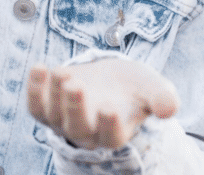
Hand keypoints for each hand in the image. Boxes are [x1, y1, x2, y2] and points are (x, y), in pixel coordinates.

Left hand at [27, 59, 178, 149]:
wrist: (108, 78)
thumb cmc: (133, 86)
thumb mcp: (151, 88)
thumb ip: (162, 97)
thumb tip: (169, 108)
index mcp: (115, 133)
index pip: (111, 137)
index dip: (109, 125)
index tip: (110, 107)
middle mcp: (87, 133)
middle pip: (78, 128)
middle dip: (75, 107)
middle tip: (76, 85)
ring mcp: (62, 122)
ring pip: (54, 116)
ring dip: (54, 94)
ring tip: (62, 72)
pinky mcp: (44, 108)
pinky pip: (35, 105)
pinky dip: (33, 89)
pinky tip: (39, 67)